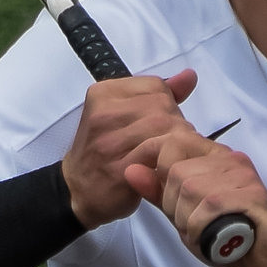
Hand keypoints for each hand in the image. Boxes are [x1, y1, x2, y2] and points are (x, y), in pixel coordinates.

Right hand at [61, 71, 199, 229]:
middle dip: (175, 125)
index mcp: (103, 93)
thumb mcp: (124, 114)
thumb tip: (189, 76)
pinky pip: (158, 155)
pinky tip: (164, 168)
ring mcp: (109, 143)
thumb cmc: (104, 151)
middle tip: (169, 143)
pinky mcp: (119, 170)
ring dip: (175, 144)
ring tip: (168, 155)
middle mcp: (103, 114)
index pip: (156, 86)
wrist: (77, 190)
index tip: (161, 123)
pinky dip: (168, 161)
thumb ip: (158, 94)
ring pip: (163, 129)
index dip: (168, 105)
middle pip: (163, 107)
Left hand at [127, 116, 266, 266]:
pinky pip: (210, 207)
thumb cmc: (229, 233)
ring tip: (206, 231)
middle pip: (176, 173)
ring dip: (190, 221)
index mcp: (211, 157)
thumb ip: (160, 192)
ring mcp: (241, 175)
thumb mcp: (185, 213)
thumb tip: (131, 170)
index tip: (166, 196)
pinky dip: (204, 228)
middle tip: (193, 224)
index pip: (172, 142)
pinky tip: (216, 237)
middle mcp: (227, 159)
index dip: (158, 168)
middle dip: (175, 207)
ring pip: (190, 190)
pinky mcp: (251, 194)